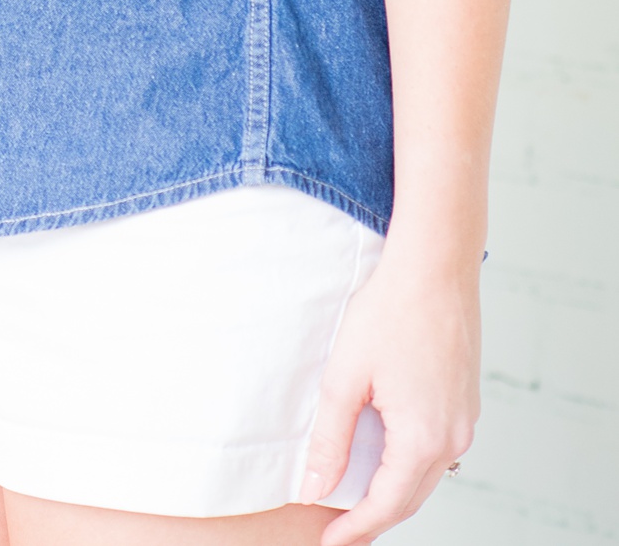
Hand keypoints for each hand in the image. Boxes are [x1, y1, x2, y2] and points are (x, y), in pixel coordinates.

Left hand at [301, 249, 478, 542]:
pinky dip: (410, 462)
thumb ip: (330, 439)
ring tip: (356, 494)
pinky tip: (386, 453)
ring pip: (427, 475)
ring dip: (394, 490)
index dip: (356, 527)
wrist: (435, 265)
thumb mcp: (346, 377)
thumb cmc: (389, 312)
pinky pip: (438, 448)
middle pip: (411, 496)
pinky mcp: (466, 401)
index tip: (329, 541)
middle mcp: (453, 438)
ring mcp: (465, 420)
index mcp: (423, 439)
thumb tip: (315, 488)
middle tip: (339, 526)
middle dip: (374, 515)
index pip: (387, 505)